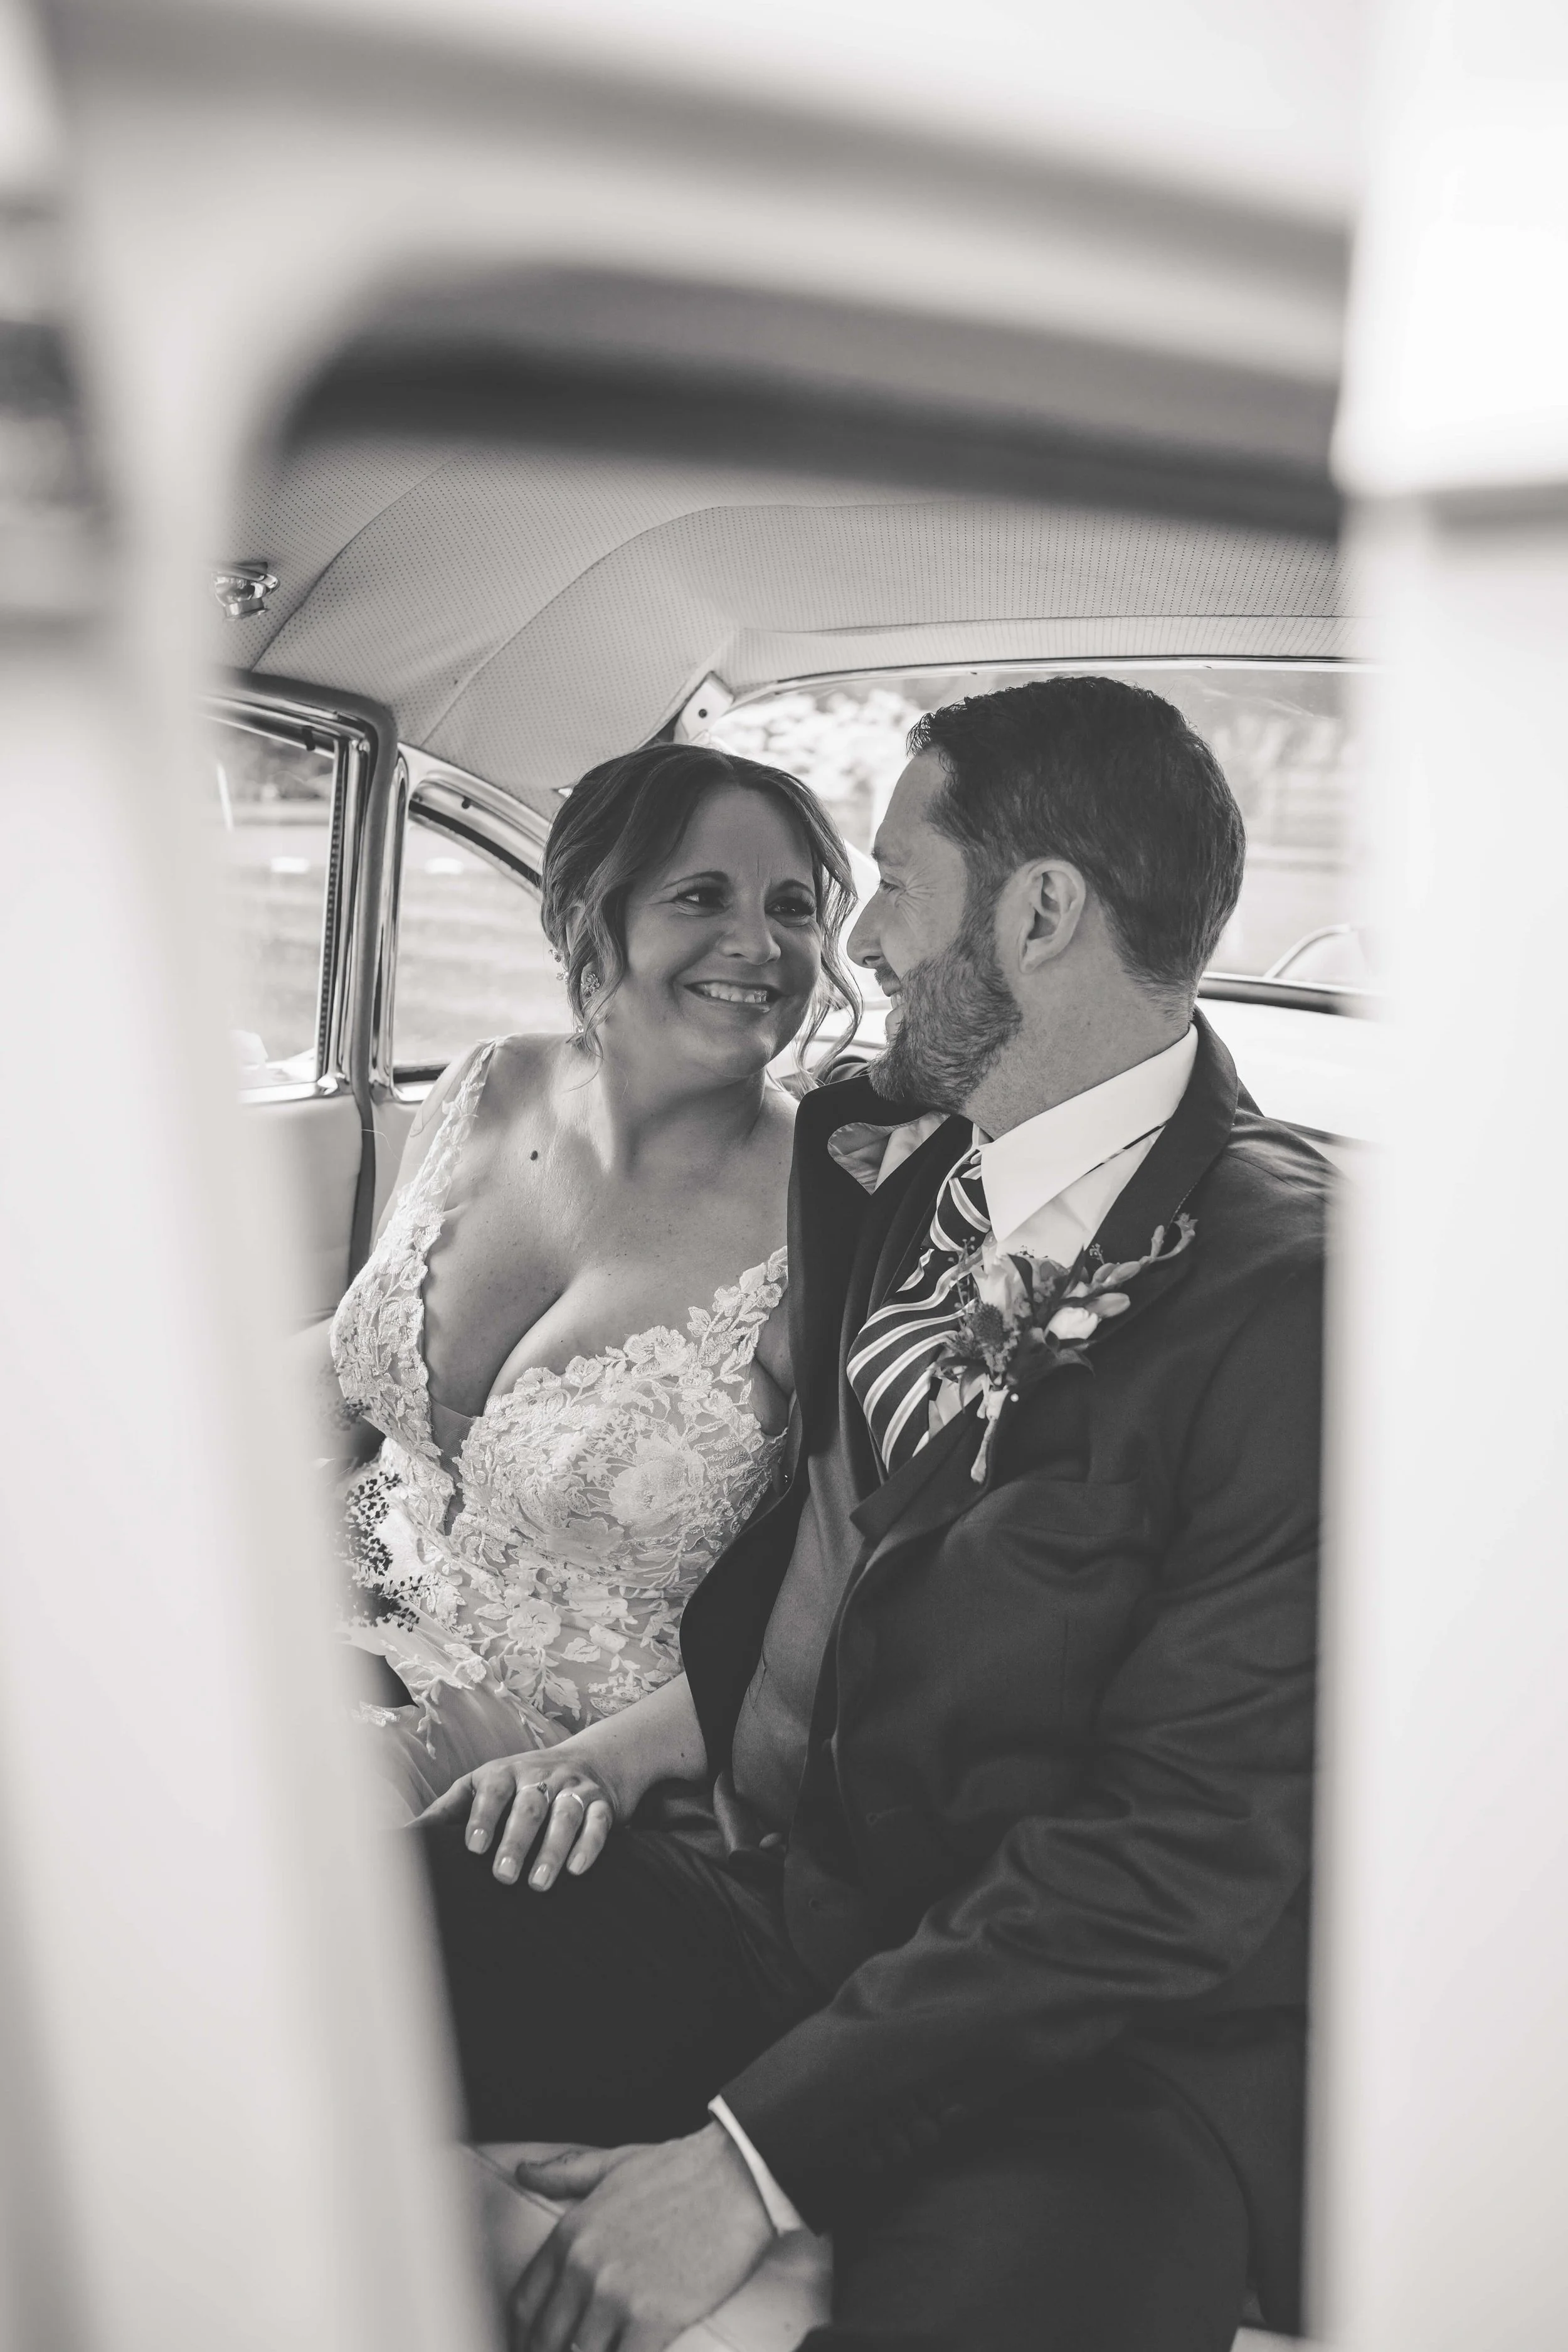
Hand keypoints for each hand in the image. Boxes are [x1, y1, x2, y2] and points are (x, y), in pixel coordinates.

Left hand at [418, 1747, 616, 1889]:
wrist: (591, 1761)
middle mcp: (540, 1777)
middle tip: (503, 1876)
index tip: (474, 1846)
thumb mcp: (480, 1787)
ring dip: (553, 1848)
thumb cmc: (519, 1785)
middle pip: (529, 1805)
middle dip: (516, 1840)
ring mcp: (573, 1789)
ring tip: (538, 1883)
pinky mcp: (601, 1805)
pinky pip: (598, 1822)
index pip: (493, 1790)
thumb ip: (445, 1812)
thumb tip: (397, 1836)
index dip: (484, 1816)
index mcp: (505, 1773)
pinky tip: (578, 1870)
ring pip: (564, 1815)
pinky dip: (589, 1845)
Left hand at [507, 2126, 774, 2351]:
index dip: (527, 2329)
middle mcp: (584, 2268)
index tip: (537, 2338)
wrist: (737, 2178)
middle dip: (553, 2350)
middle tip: (568, 2350)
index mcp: (571, 2234)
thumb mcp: (613, 2164)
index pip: (526, 2303)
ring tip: (604, 2348)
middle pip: (546, 2338)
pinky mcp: (653, 2322)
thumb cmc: (681, 2171)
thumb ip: (565, 2174)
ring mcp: (617, 2297)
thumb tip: (525, 2170)